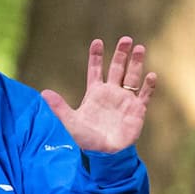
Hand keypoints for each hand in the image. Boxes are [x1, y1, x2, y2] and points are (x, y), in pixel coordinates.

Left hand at [42, 36, 157, 152]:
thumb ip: (59, 107)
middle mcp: (111, 94)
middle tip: (126, 39)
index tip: (98, 42)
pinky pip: (145, 96)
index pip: (95, 70)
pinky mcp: (137, 111)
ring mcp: (125, 101)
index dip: (96, 56)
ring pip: (132, 78)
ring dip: (136, 63)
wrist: (103, 155)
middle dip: (121, 54)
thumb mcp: (70, 122)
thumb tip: (43, 93)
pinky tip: (151, 76)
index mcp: (95, 93)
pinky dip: (148, 86)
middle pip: (117, 69)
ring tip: (139, 48)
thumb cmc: (85, 140)